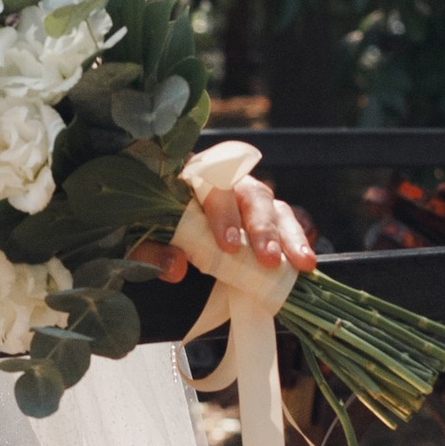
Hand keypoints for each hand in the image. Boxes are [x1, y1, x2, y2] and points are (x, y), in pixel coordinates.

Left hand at [139, 175, 316, 286]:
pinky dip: (300, 238)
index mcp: (191, 177)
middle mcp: (227, 182)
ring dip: (289, 235)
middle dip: (261, 228)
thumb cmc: (148, 228)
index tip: (228, 245)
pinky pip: (290, 221)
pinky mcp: (268, 217)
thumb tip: (175, 267)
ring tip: (301, 264)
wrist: (162, 232)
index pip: (211, 183)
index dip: (222, 212)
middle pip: (251, 194)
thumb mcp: (138, 241)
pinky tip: (306, 259)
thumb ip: (151, 252)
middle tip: (268, 260)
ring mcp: (250, 199)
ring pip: (275, 207)